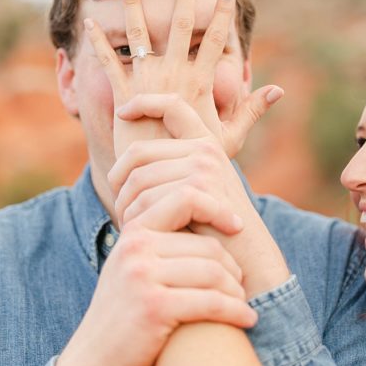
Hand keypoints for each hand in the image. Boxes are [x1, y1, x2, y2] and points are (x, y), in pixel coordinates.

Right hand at [54, 220, 257, 365]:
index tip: (236, 225)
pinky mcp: (154, 307)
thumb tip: (208, 217)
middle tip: (240, 284)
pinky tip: (247, 319)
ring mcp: (143, 276)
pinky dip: (236, 312)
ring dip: (236, 291)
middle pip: (207, 246)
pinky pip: (211, 302)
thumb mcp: (133, 266)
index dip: (216, 208)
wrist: (95, 360)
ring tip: (242, 303)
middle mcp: (136, 248)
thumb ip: (161, 243)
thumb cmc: (125, 314)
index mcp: (133, 231)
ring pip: (213, 272)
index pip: (185, 200)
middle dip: (232, 267)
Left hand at [82, 0, 283, 156]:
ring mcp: (147, 84)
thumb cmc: (198, 163)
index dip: (221, 15)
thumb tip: (278, 90)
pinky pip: (109, 64)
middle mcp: (174, 77)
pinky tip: (90, 22)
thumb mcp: (230, 138)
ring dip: (133, 4)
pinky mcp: (122, 96)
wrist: (165, 185)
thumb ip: (251, 111)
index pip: (215, 41)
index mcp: (200, 83)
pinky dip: (98, 43)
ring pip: (139, 34)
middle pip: (179, 26)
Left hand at [108, 93, 291, 298]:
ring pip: (138, 179)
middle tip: (119, 211)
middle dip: (120, 183)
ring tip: (130, 229)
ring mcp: (204, 166)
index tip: (122, 113)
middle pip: (138, 152)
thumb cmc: (214, 235)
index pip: (172, 106)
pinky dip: (137, 219)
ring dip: (127, 208)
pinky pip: (147, 198)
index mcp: (205, 144)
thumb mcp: (192, 199)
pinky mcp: (199, 188)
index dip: (145, 102)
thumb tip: (121, 169)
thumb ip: (168, 175)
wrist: (245, 262)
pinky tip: (138, 233)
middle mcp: (205, 148)